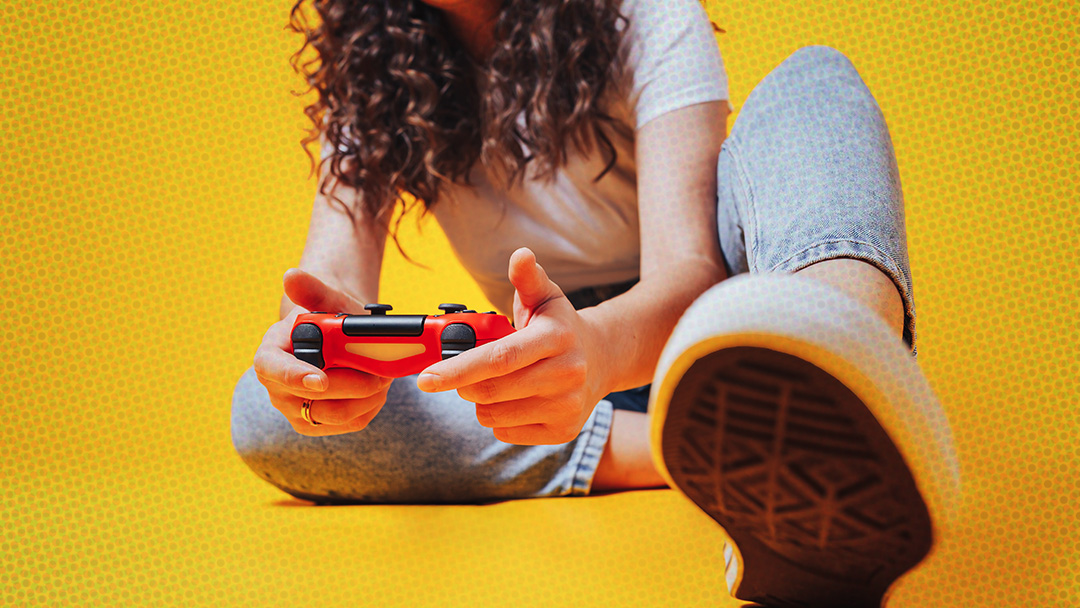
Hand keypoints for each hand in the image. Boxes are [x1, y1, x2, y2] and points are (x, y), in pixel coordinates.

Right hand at [252, 268, 392, 435]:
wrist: (342, 339)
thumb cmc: (330, 318)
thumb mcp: (326, 301)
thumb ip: (312, 290)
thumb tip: (292, 276)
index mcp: (270, 355)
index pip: (272, 370)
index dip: (295, 376)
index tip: (320, 379)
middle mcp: (277, 388)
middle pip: (315, 396)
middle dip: (354, 382)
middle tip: (382, 370)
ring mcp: (297, 411)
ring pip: (338, 414)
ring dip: (368, 394)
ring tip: (383, 373)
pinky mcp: (320, 425)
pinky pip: (352, 422)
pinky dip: (372, 404)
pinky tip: (377, 386)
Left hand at [417, 248, 609, 444]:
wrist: (602, 360)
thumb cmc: (561, 326)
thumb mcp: (546, 296)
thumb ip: (527, 277)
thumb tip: (520, 255)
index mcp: (557, 338)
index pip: (499, 358)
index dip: (457, 369)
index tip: (426, 378)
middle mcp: (567, 374)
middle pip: (491, 390)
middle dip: (463, 383)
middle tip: (461, 372)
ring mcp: (567, 407)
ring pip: (494, 415)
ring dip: (480, 401)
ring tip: (497, 382)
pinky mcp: (563, 432)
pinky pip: (506, 432)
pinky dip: (498, 418)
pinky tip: (515, 399)